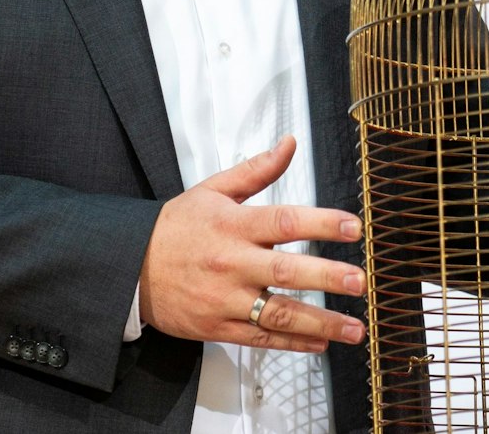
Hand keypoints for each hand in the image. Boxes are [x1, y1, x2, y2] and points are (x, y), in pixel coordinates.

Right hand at [138, 136, 366, 351]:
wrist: (129, 269)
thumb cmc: (175, 228)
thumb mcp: (212, 190)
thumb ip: (257, 169)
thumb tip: (290, 144)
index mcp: (233, 225)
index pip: (284, 222)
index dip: (322, 223)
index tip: (353, 227)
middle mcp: (232, 263)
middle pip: (285, 272)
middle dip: (327, 278)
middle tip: (359, 281)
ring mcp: (225, 299)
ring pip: (277, 314)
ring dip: (320, 323)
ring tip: (353, 328)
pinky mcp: (218, 326)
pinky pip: (260, 338)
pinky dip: (292, 344)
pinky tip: (320, 344)